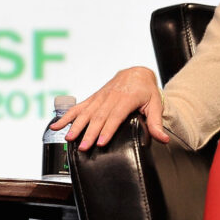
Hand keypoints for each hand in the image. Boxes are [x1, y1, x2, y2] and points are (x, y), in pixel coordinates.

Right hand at [52, 66, 168, 151]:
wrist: (136, 72)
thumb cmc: (146, 90)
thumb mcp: (155, 104)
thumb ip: (156, 122)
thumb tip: (163, 139)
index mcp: (126, 99)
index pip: (115, 116)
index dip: (107, 129)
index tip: (101, 142)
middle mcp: (110, 97)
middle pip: (98, 117)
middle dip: (90, 133)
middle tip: (84, 147)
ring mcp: (99, 97)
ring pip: (86, 112)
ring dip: (76, 126)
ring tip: (68, 138)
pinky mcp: (93, 99)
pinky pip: (78, 108)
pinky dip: (66, 116)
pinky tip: (56, 125)